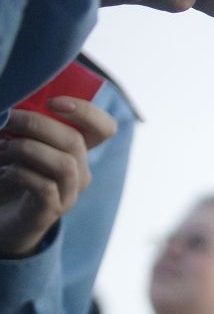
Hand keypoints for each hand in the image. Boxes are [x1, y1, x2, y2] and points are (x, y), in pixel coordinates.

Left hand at [0, 103, 118, 256]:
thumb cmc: (6, 173)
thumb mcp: (17, 142)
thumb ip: (23, 124)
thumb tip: (10, 104)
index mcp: (75, 151)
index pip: (104, 128)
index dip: (87, 111)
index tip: (53, 102)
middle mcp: (79, 172)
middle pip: (75, 141)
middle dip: (37, 124)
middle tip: (5, 118)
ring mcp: (67, 194)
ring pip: (65, 164)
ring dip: (27, 149)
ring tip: (0, 148)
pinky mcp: (50, 212)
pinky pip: (45, 187)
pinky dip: (19, 173)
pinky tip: (2, 172)